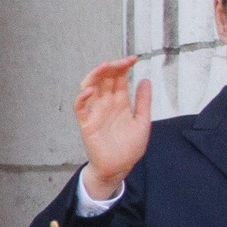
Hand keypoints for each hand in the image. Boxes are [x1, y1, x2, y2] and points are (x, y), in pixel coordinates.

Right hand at [75, 57, 151, 199]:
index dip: (124, 67)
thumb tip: (146, 80)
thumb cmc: (129, 146)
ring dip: (95, 76)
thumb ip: (143, 101)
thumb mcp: (142, 121)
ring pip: (90, 88)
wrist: (120, 167)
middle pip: (104, 80)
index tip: (133, 59)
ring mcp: (95, 113)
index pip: (119, 79)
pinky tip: (90, 90)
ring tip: (105, 67)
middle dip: (112, 68)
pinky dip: (82, 98)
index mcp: (120, 102)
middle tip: (122, 61)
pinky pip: (80, 108)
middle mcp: (106, 104)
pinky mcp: (87, 124)